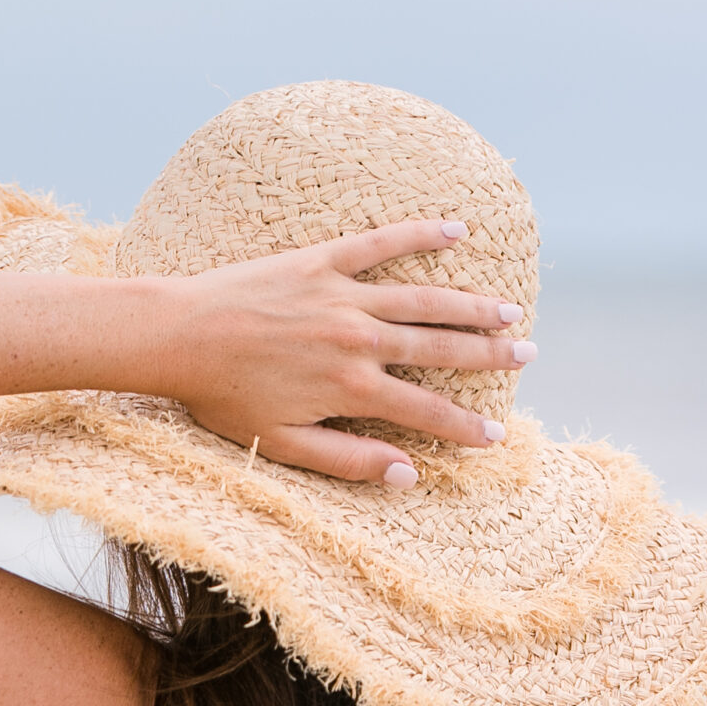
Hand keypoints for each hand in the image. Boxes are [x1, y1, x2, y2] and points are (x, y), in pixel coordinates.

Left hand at [148, 220, 532, 486]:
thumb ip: (347, 460)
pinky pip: (380, 243)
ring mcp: (341, 296)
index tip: (495, 436)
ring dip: (471, 305)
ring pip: (424, 299)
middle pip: (440, 347)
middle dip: (489, 355)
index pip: (424, 410)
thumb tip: (408, 476)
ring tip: (510, 311)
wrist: (178, 335)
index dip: (464, 426)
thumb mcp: (282, 443)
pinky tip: (457, 229)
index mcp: (350, 387)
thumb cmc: (223, 396)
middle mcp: (357, 339)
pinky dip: (420, 234)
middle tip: (529, 355)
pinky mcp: (319, 260)